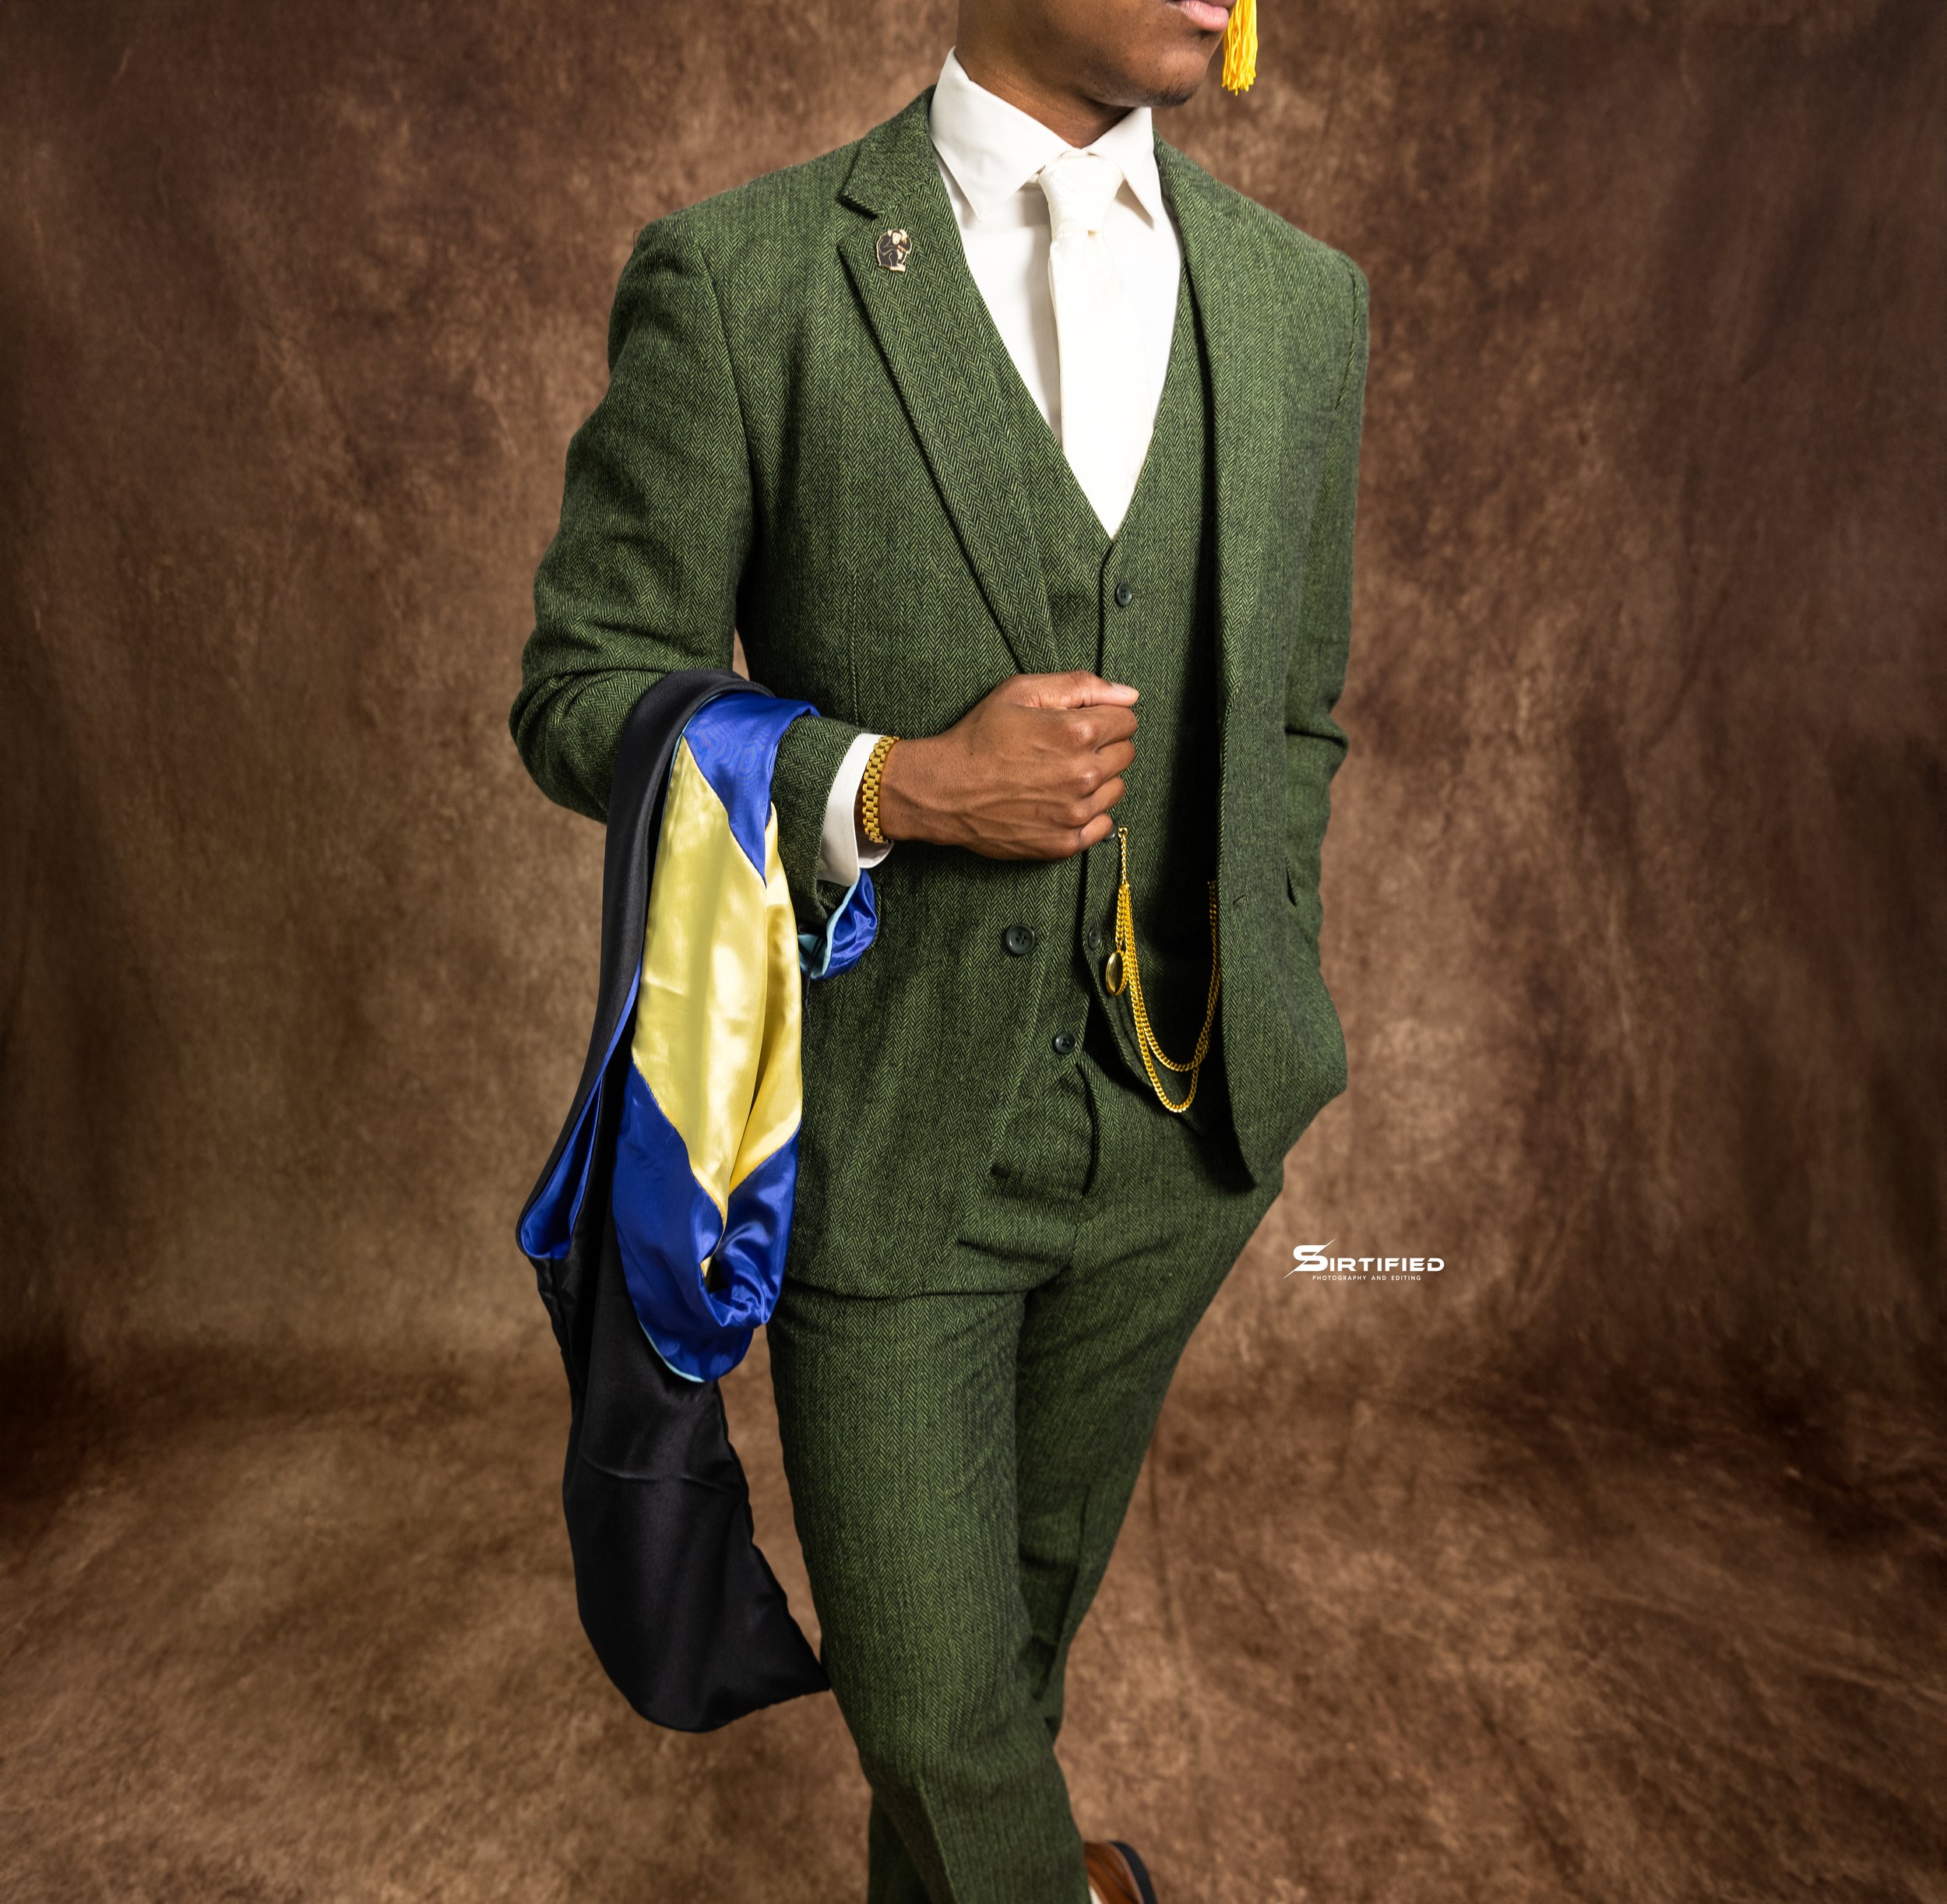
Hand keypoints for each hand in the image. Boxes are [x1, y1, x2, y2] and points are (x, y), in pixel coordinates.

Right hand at [869, 672, 1138, 859]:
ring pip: (1116, 789)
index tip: (1079, 723)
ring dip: (1098, 780)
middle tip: (1066, 748)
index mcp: (1077, 732)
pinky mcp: (1064, 842)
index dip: (1105, 717)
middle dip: (1103, 746)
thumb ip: (1079, 685)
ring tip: (1060, 775)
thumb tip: (1128, 695)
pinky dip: (1089, 814)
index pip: (1127, 721)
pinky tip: (1061, 802)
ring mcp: (1075, 813)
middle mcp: (1083, 774)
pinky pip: (1103, 825)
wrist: (943, 790)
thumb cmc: (979, 737)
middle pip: (1125, 754)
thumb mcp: (1021, 692)